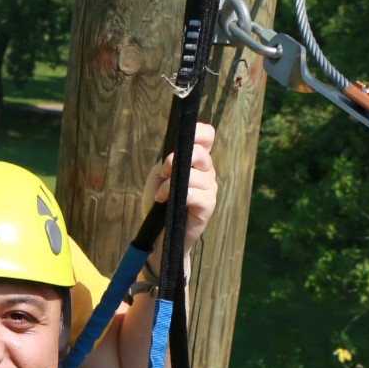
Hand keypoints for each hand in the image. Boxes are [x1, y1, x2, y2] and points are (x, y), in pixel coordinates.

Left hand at [145, 122, 218, 255]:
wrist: (159, 235)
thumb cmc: (160, 205)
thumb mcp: (158, 176)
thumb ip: (167, 161)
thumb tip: (175, 156)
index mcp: (197, 162)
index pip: (207, 136)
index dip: (197, 132)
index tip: (181, 142)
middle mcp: (207, 173)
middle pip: (201, 153)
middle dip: (177, 159)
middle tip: (164, 172)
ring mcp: (210, 190)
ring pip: (195, 175)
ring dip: (171, 183)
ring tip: (161, 195)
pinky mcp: (207, 207)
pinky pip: (196, 194)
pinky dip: (177, 195)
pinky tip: (166, 201)